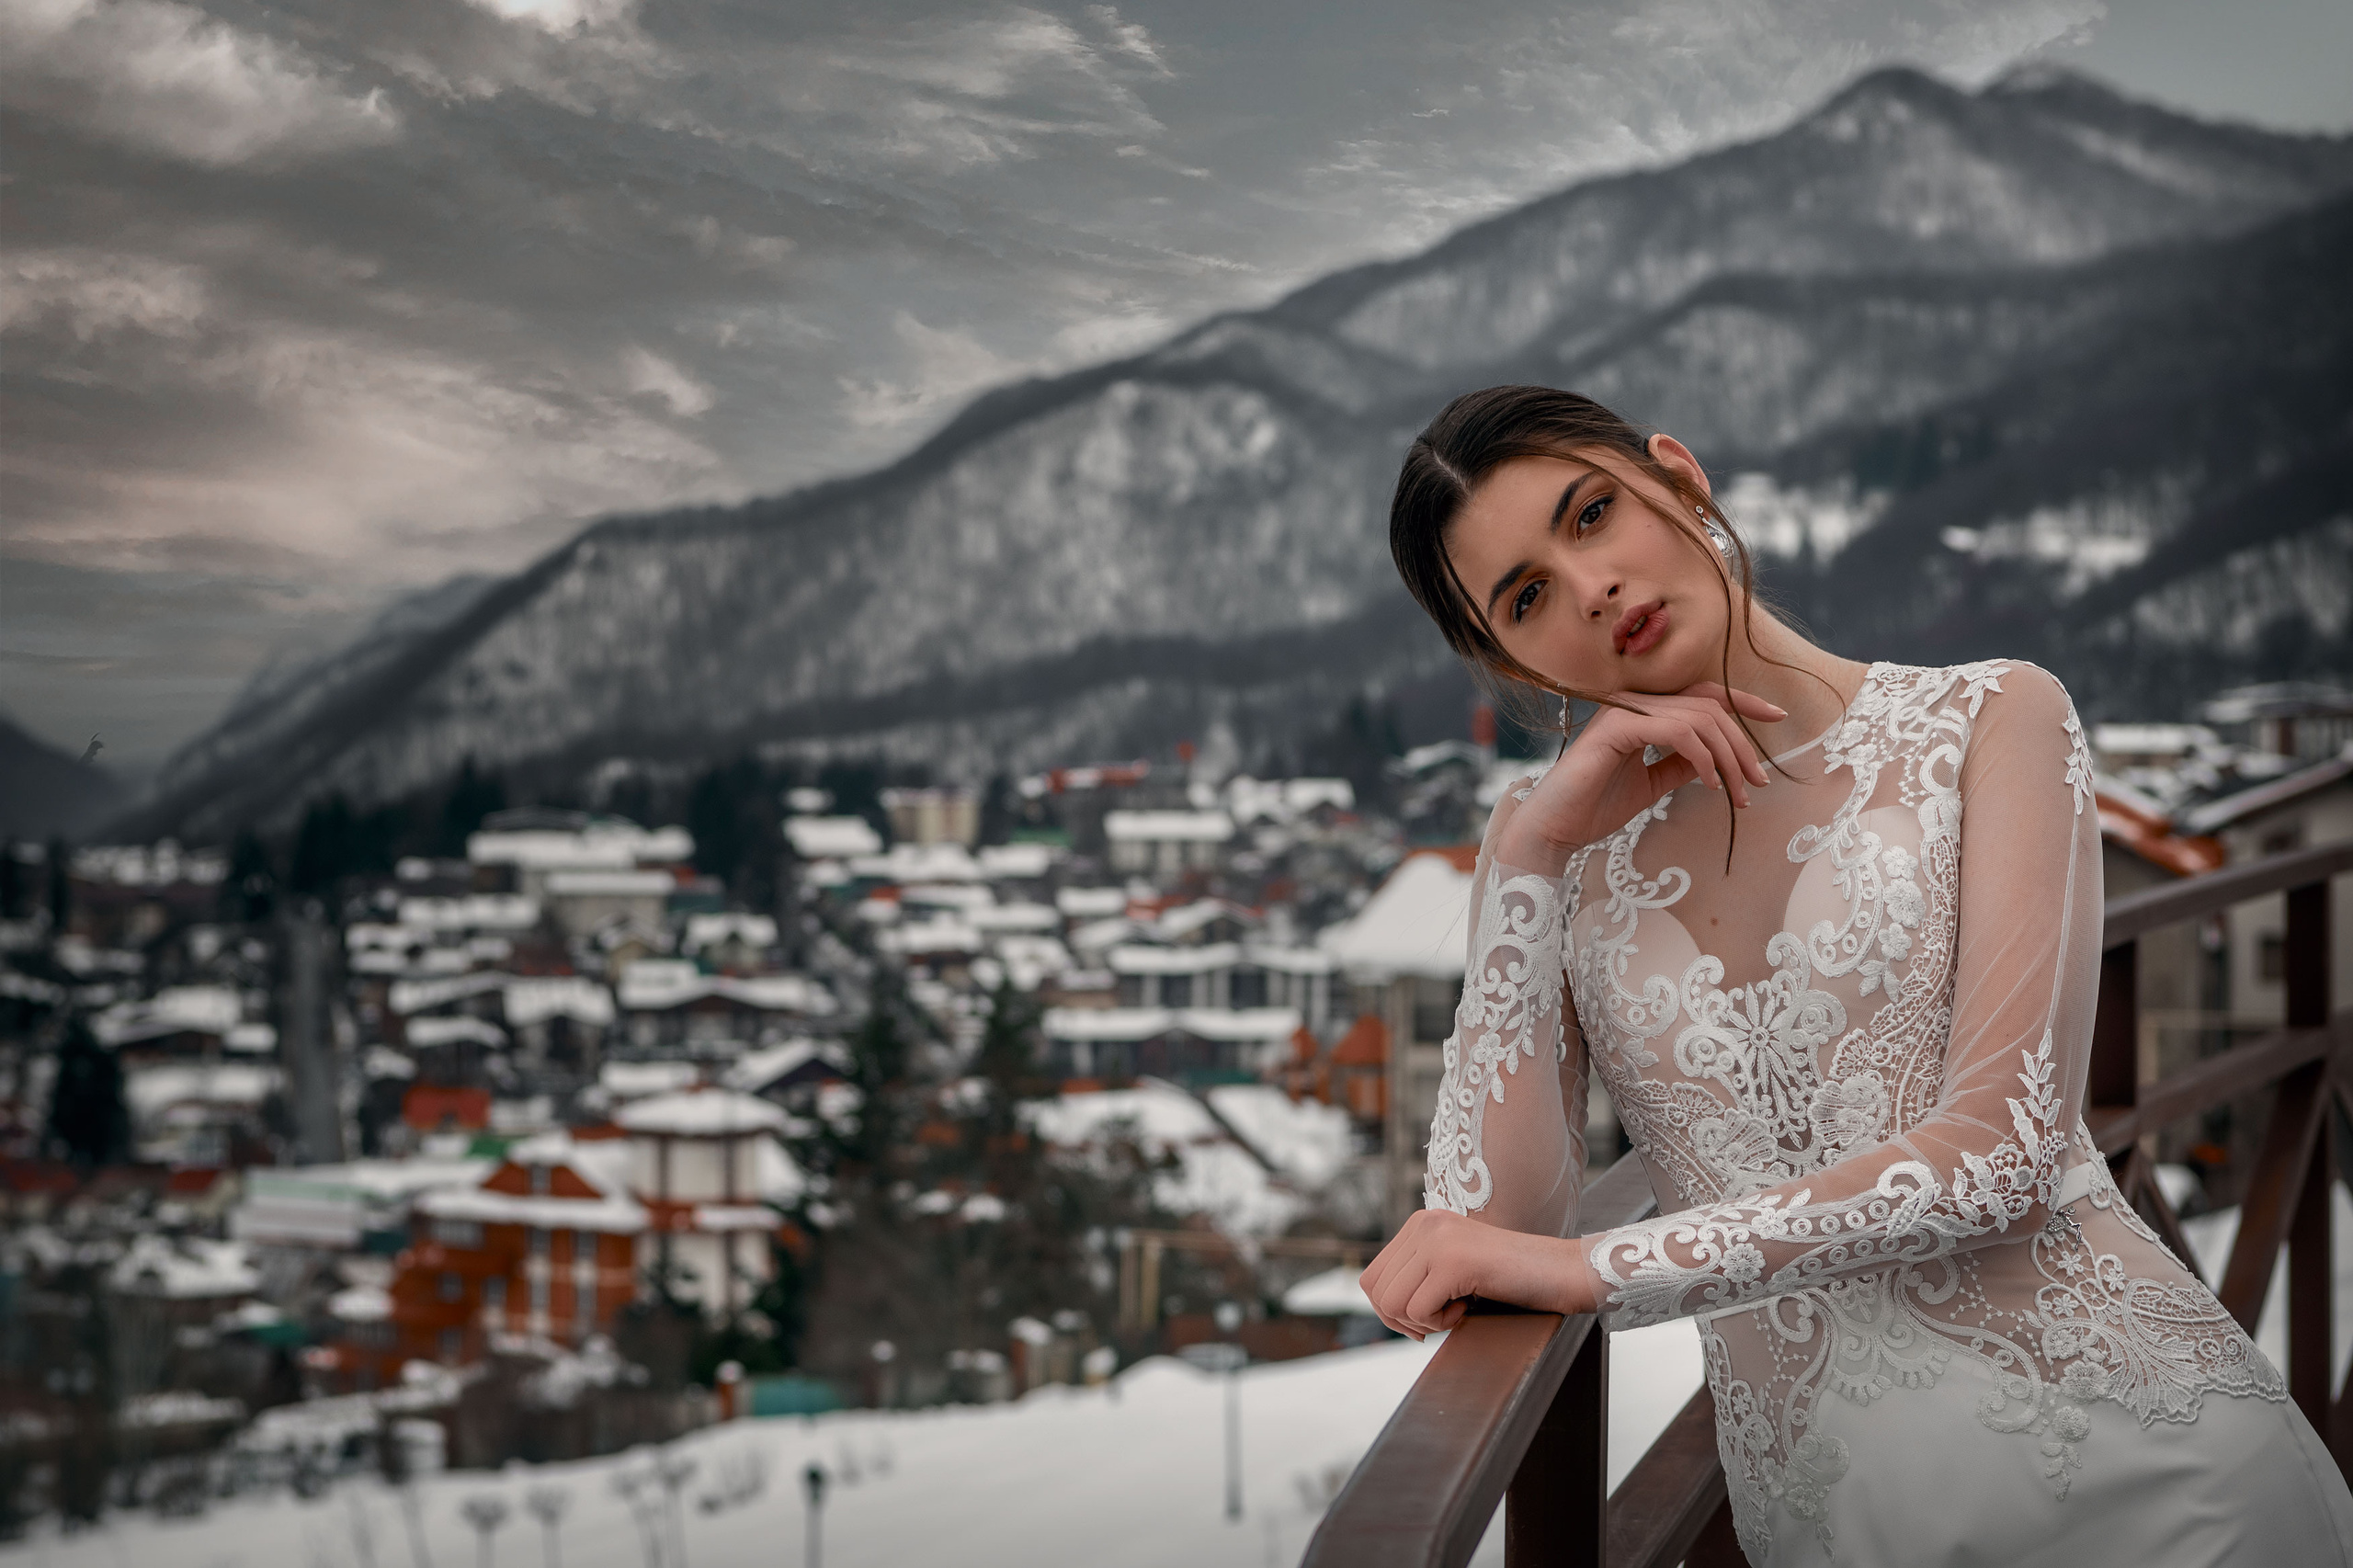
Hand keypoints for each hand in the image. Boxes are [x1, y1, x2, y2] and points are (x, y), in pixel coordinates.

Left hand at [1357, 1209, 1598, 1339]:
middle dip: (1403, 1320)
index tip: (1425, 1319)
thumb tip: (1381, 1307)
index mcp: (1420, 1223)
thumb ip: (1418, 1275)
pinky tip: (1468, 1308)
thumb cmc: (1511, 1277)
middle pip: (1375, 1291)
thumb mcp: (1453, 1268)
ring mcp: (1437, 1240)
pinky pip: (1418, 1311)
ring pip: (1391, 1303)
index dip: (1391, 1311)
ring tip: (1456, 1310)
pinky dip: (1441, 1323)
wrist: (1562, 1270)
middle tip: (1441, 1319)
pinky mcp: (1453, 1262)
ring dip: (1422, 1322)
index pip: (1372, 1277)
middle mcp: (1423, 1224)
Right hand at [1496, 681, 1784, 868]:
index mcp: (1643, 712)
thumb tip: (1718, 759)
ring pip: (1699, 718)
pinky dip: (1702, 757)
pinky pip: (1676, 731)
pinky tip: (1709, 784)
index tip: (1777, 717)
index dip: (1743, 701)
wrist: (1554, 829)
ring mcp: (1624, 712)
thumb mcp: (1653, 785)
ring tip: (1738, 792)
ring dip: (1728, 757)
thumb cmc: (1595, 808)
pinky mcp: (1616, 729)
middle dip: (1742, 744)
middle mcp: (1634, 703)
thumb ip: (1682, 766)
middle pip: (1709, 706)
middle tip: (1758, 783)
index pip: (1703, 694)